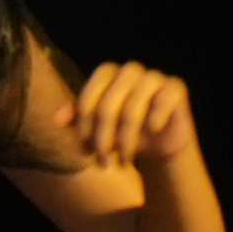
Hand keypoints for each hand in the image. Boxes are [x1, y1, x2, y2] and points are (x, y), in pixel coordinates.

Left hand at [58, 60, 197, 169]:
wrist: (157, 145)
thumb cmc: (122, 133)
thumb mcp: (96, 129)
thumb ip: (76, 119)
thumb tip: (56, 119)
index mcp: (107, 74)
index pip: (90, 94)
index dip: (84, 122)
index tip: (84, 146)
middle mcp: (130, 71)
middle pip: (110, 101)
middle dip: (103, 135)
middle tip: (101, 160)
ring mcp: (154, 77)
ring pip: (135, 104)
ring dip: (127, 137)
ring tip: (123, 160)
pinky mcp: (176, 87)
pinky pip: (165, 97)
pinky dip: (156, 117)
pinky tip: (152, 131)